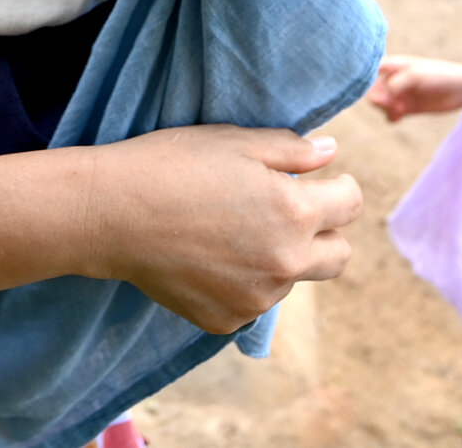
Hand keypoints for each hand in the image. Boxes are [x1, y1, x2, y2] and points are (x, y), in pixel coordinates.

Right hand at [83, 126, 360, 334]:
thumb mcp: (235, 141)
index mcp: (294, 214)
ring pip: (291, 279)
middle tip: (288, 211)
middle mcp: (284, 264)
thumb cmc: (172, 165)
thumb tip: (330, 154)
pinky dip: (241, 282)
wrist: (111, 214)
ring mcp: (255, 299)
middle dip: (325, 232)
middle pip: (339, 256)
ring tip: (229, 230)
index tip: (318, 180)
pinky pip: (252, 301)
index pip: (350, 205)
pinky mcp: (225, 320)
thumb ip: (293, 149)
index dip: (338, 186)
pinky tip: (207, 256)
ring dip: (278, 257)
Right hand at [367, 55, 461, 121]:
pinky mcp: (408, 108)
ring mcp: (400, 94)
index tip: (370, 87)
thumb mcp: (416, 75)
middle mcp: (394, 79)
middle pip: (373, 90)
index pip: (370, 70)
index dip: (364, 78)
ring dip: (385, 109)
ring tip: (399, 110)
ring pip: (381, 104)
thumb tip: (381, 96)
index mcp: (393, 65)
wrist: (461, 88)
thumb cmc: (439, 74)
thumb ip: (396, 83)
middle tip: (390, 103)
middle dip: (378, 98)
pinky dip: (391, 117)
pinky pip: (391, 115)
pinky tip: (398, 117)